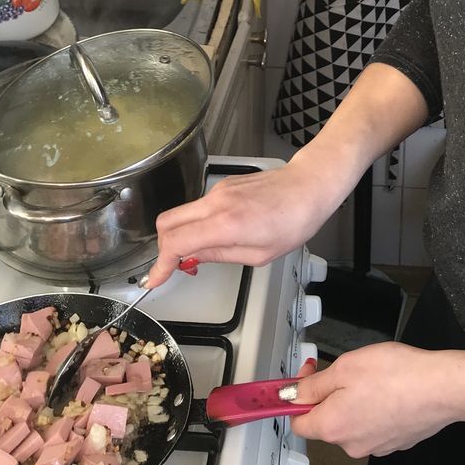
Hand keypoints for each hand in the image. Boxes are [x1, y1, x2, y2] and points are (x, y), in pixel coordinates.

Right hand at [145, 162, 329, 287]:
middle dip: (164, 247)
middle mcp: (217, 202)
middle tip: (176, 266)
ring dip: (181, 234)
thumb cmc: (294, 221)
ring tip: (202, 253)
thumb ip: (220, 256)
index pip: (177, 242)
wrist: (309, 186)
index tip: (156, 279)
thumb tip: (193, 259)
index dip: (161, 264)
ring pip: (181, 212)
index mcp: (226, 223)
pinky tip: (216, 234)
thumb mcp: (259, 255)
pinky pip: (198, 206)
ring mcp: (219, 190)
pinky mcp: (224, 185)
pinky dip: (196, 223)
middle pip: (167, 222)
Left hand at [289, 342, 456, 457]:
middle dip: (330, 395)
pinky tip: (389, 389)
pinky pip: (375, 425)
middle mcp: (351, 444)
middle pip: (326, 421)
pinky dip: (376, 408)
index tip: (305, 378)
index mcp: (332, 426)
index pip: (297, 422)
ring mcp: (375, 447)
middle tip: (345, 369)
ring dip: (354, 401)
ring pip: (352, 422)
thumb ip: (313, 385)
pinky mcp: (395, 442)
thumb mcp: (344, 367)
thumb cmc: (395, 375)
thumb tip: (291, 396)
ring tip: (373, 377)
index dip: (297, 398)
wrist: (440, 388)